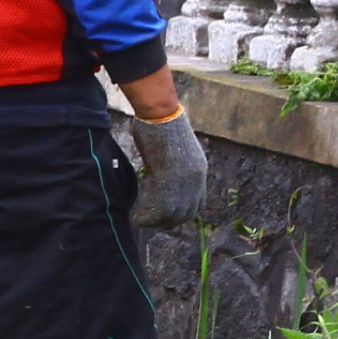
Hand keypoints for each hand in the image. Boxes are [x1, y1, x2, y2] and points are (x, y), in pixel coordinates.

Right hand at [128, 107, 208, 229]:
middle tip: (154, 223)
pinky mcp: (171, 180)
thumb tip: (159, 172)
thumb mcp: (172, 148)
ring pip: (175, 214)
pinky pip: (161, 208)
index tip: (170, 216)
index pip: (198, 202)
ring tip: (142, 222)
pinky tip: (137, 219)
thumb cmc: (161, 124)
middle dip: (171, 221)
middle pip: (188, 212)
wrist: (162, 115)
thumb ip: (171, 164)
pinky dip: (148, 216)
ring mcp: (186, 182)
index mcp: (199, 170)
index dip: (184, 212)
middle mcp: (197, 180)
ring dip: (158, 221)